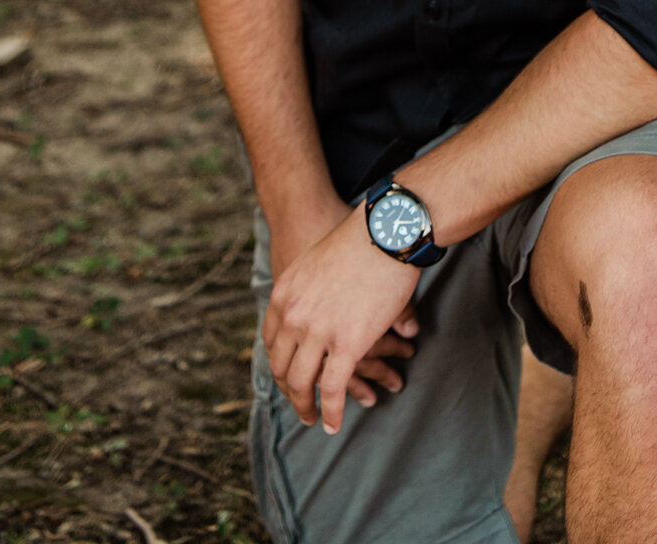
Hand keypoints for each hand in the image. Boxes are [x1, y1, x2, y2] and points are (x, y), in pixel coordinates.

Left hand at [263, 206, 420, 430]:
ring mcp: (318, 332)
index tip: (290, 376)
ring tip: (313, 419)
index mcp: (284, 295)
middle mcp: (293, 316)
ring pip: (303, 384)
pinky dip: (332, 413)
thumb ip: (309, 289)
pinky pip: (332, 390)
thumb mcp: (317, 262)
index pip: (271, 343)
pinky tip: (333, 424)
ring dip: (306, 408)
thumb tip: (317, 308)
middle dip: (290, 391)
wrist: (385, 232)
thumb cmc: (360, 240)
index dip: (281, 365)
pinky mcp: (347, 345)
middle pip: (282, 367)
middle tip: (300, 404)